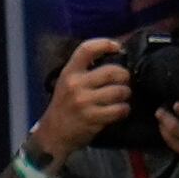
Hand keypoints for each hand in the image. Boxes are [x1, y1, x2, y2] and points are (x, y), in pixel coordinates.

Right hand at [33, 38, 132, 157]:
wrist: (53, 133)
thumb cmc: (65, 104)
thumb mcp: (68, 82)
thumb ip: (86, 70)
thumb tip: (117, 54)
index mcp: (69, 72)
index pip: (87, 49)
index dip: (105, 44)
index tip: (117, 47)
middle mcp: (75, 84)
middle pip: (113, 71)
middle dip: (124, 76)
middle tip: (123, 82)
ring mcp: (83, 101)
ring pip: (120, 91)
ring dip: (125, 95)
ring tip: (120, 98)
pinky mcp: (92, 118)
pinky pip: (120, 109)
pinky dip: (124, 110)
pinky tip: (118, 110)